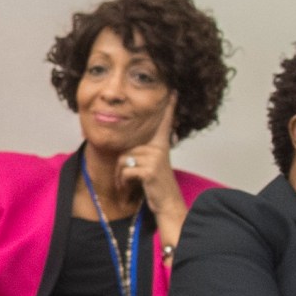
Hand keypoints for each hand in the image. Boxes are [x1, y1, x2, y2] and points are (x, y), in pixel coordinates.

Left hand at [118, 96, 188, 247]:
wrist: (166, 205)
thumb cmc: (155, 186)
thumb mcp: (150, 166)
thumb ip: (143, 154)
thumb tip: (129, 151)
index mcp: (160, 145)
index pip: (164, 122)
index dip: (168, 107)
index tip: (173, 91)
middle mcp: (160, 148)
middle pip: (127, 149)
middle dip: (123, 167)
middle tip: (129, 180)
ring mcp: (155, 157)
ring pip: (124, 160)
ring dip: (122, 177)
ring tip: (131, 185)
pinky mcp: (150, 169)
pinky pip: (126, 170)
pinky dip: (123, 182)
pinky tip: (131, 188)